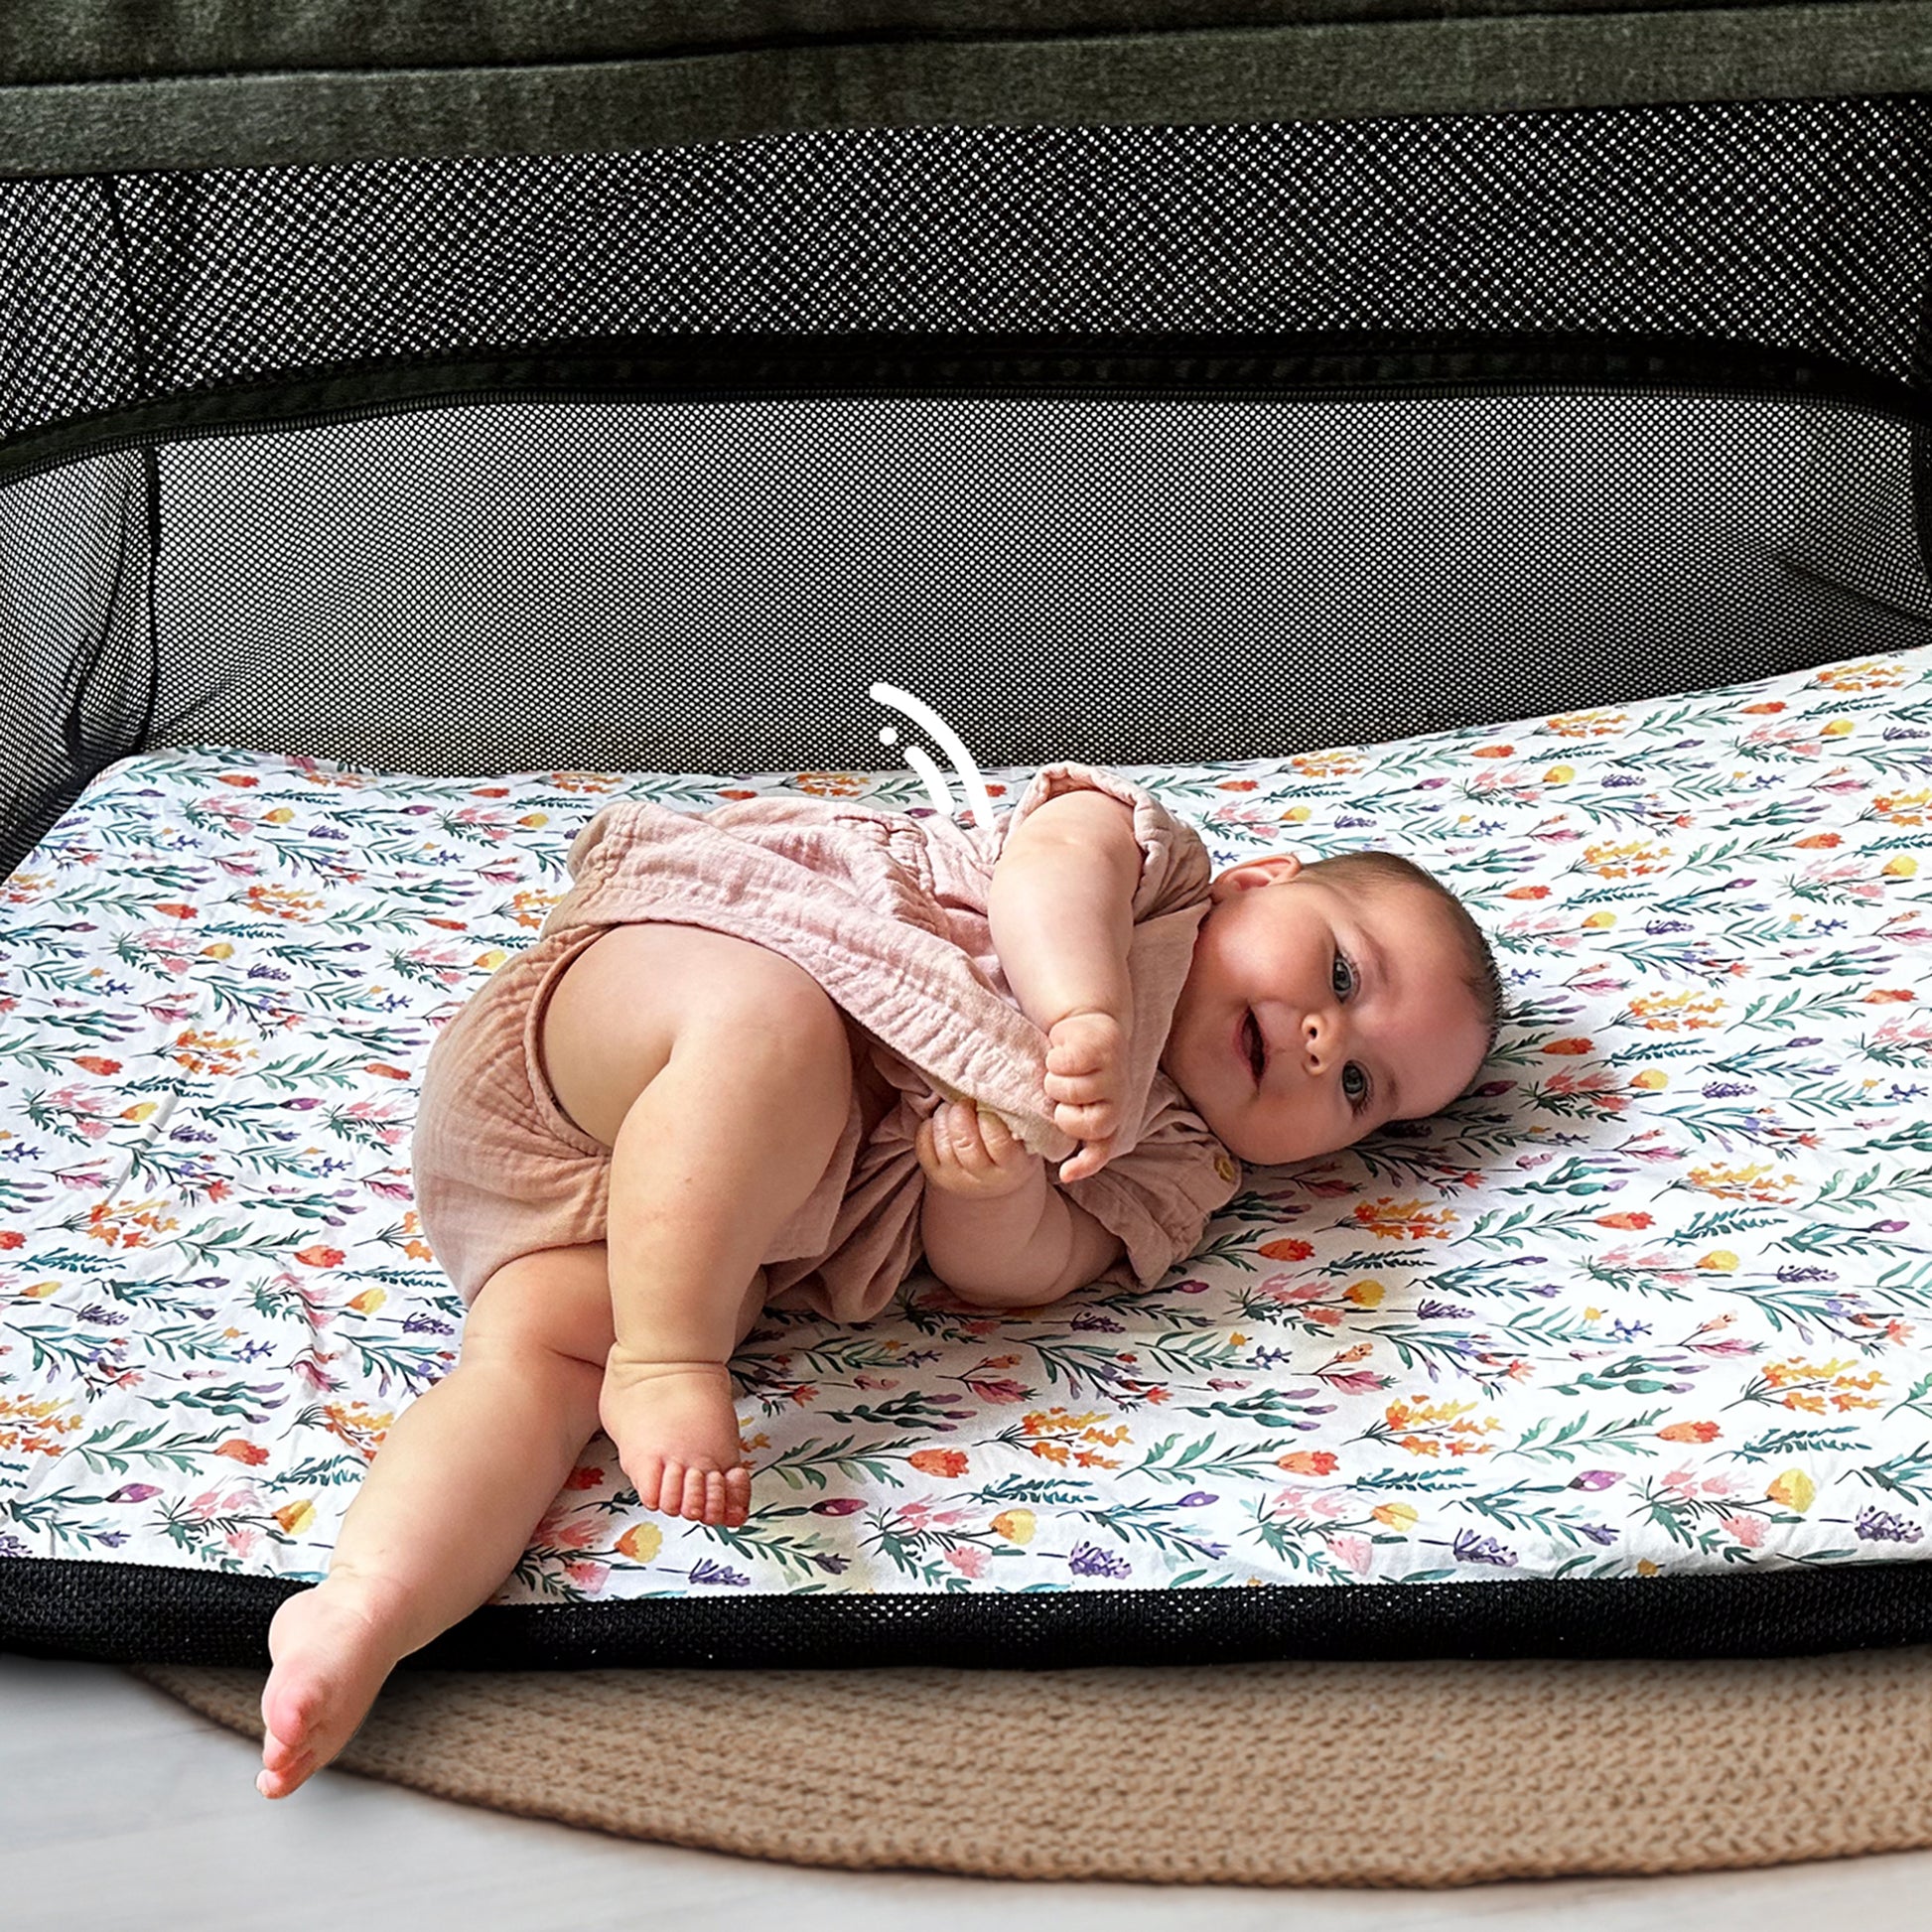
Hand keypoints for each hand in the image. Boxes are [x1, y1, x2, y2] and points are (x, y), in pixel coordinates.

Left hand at [915, 1100, 1043, 1198]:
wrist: (998, 1180)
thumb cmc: (1016, 1146)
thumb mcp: (1026, 1135)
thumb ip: (1017, 1115)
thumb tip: (1002, 1084)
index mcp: (1012, 1167)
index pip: (998, 1142)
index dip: (989, 1118)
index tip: (987, 1104)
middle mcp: (983, 1177)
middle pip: (964, 1142)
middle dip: (961, 1112)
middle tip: (966, 1101)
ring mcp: (956, 1178)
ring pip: (942, 1142)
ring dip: (944, 1116)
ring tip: (954, 1108)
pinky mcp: (935, 1174)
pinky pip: (923, 1146)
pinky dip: (929, 1127)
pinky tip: (942, 1121)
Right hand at [1044, 1007, 1130, 1182]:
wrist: (1088, 1023)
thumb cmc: (1075, 1068)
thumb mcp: (1072, 1099)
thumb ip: (1067, 1121)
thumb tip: (1045, 1151)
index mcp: (1110, 1117)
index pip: (1100, 1149)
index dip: (1084, 1164)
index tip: (1065, 1174)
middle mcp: (1119, 1100)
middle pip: (1081, 1123)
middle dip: (1062, 1111)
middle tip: (1058, 1095)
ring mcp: (1114, 1074)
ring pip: (1069, 1092)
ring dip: (1054, 1079)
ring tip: (1059, 1070)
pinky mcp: (1103, 1048)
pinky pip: (1065, 1063)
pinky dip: (1055, 1058)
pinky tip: (1060, 1051)